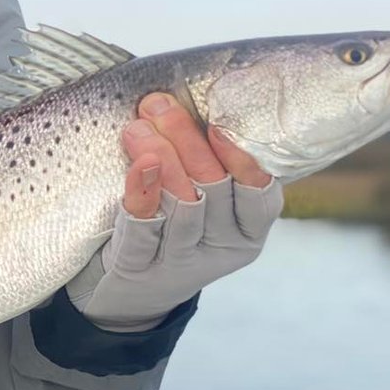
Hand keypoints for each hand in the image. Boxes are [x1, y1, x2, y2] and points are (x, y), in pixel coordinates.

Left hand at [67, 93, 283, 330]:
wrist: (128, 293)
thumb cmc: (169, 227)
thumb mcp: (200, 201)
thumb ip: (204, 158)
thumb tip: (186, 95)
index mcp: (246, 229)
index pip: (260, 197)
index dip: (245, 163)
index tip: (219, 127)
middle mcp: (220, 247)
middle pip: (214, 190)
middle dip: (187, 142)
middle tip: (159, 106)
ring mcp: (182, 263)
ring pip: (182, 207)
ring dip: (161, 159)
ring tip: (139, 126)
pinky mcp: (141, 270)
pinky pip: (144, 231)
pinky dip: (142, 194)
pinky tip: (136, 166)